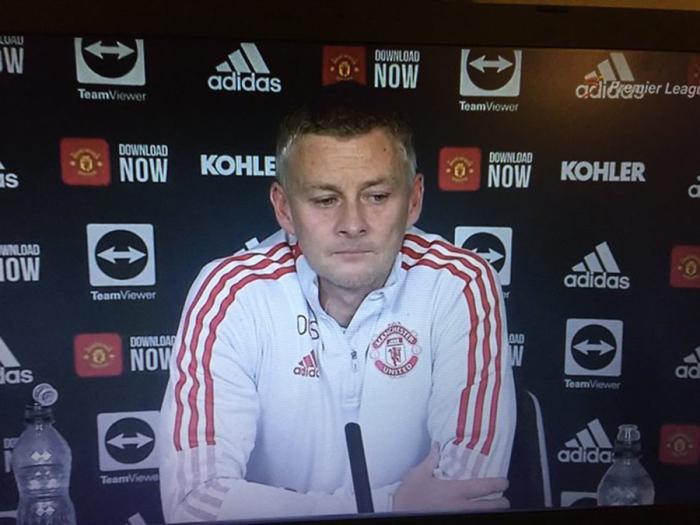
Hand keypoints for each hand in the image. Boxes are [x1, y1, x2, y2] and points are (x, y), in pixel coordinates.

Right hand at [392, 442, 509, 512]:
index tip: (504, 482)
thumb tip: (436, 446)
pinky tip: (476, 512)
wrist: (400, 514)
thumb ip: (430, 460)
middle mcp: (461, 506)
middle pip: (491, 507)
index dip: (498, 484)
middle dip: (501, 503)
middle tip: (504, 500)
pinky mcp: (454, 521)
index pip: (484, 487)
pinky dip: (478, 515)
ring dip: (490, 511)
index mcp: (455, 491)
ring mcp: (459, 517)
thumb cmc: (409, 497)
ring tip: (493, 507)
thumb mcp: (417, 475)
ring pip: (484, 515)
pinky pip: (471, 519)